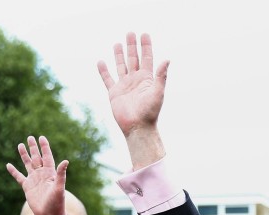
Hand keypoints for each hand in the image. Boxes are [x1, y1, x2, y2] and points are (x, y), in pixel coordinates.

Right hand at [6, 136, 67, 214]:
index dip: (44, 147)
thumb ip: (61, 174)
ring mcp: (34, 180)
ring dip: (24, 155)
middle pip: (37, 158)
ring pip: (28, 164)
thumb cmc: (57, 203)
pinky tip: (8, 165)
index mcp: (50, 173)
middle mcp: (42, 175)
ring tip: (20, 145)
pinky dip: (13, 171)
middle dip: (33, 148)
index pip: (47, 156)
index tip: (41, 137)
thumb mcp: (59, 187)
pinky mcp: (27, 187)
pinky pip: (19, 177)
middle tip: (30, 137)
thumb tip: (65, 161)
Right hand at [98, 33, 167, 167]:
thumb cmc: (150, 112)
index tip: (144, 34)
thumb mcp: (158, 92)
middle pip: (133, 59)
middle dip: (132, 46)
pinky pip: (107, 79)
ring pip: (121, 66)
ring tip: (118, 43)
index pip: (147, 58)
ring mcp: (125, 86)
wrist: (138, 128)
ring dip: (119, 55)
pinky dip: (104, 71)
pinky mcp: (114, 93)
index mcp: (147, 79)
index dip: (146, 46)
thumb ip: (161, 76)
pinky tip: (101, 62)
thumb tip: (167, 59)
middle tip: (130, 32)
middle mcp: (136, 80)